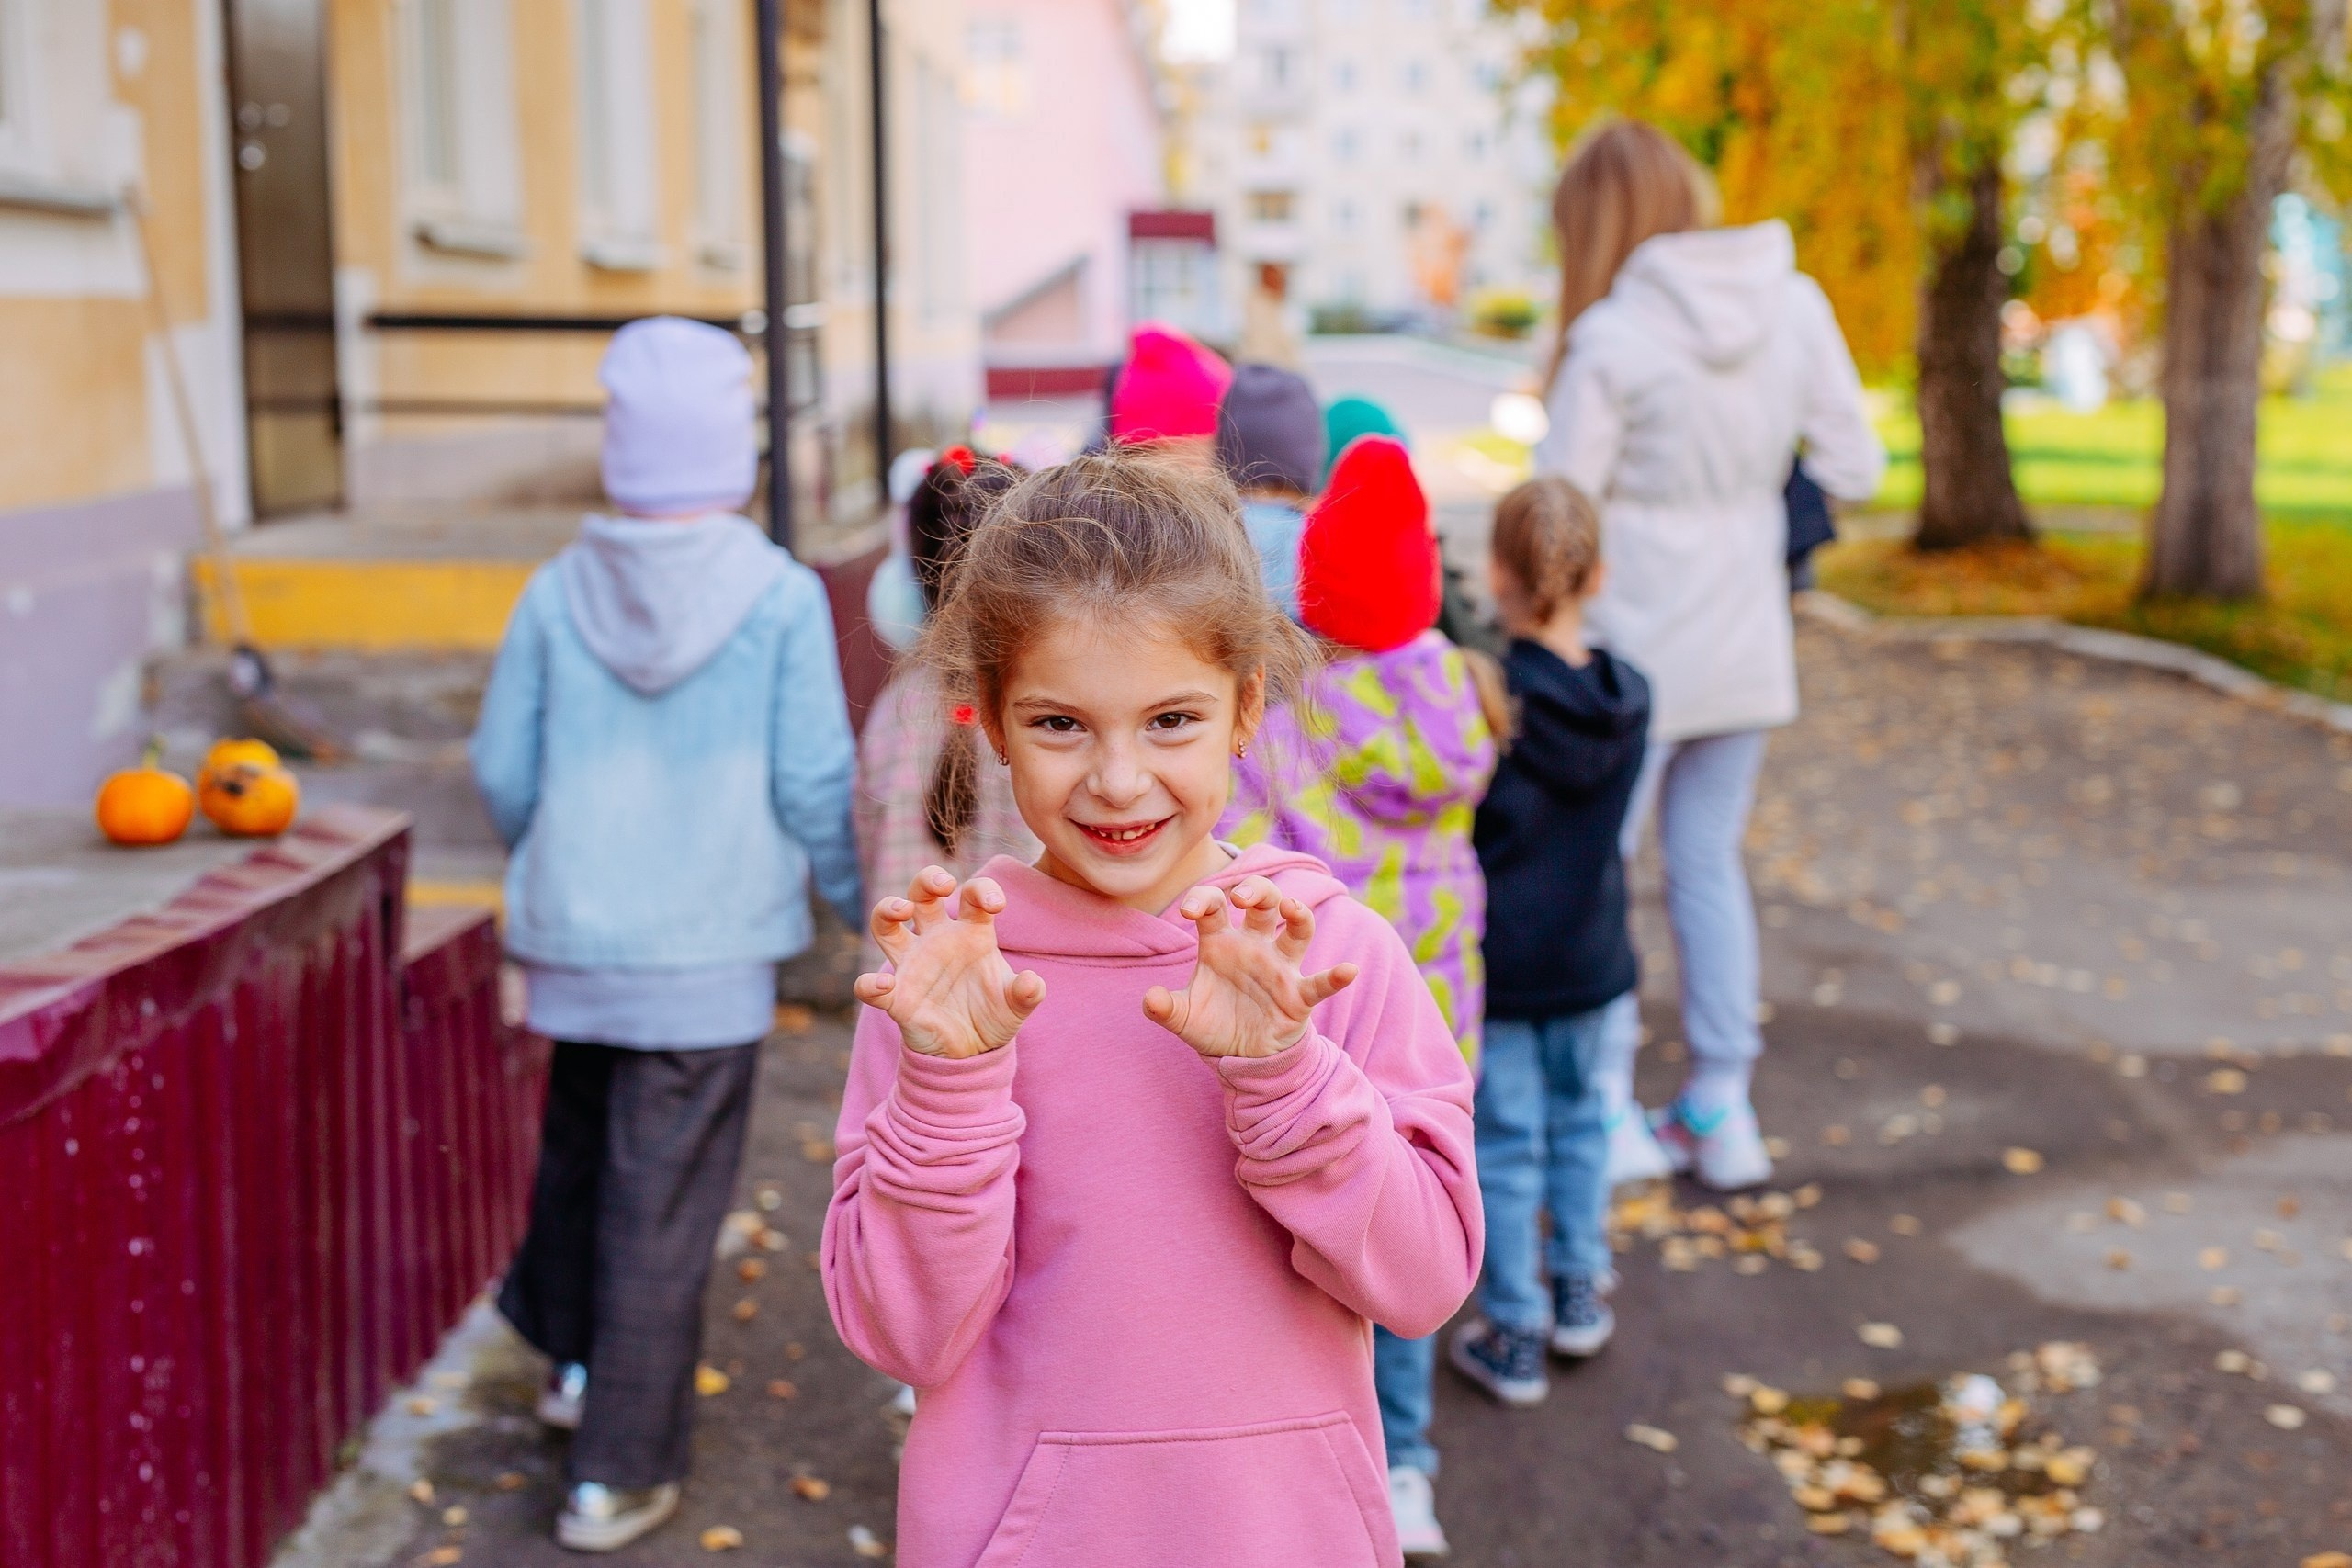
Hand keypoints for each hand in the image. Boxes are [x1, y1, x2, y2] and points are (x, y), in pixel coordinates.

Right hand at [854, 868, 1045, 1058]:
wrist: (973, 1053)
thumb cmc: (994, 1016)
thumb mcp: (1016, 1006)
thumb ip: (1026, 993)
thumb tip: (1032, 983)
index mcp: (971, 934)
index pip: (972, 896)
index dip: (982, 890)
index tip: (996, 905)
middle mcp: (937, 940)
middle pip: (921, 894)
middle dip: (928, 879)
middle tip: (943, 884)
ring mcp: (913, 965)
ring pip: (885, 924)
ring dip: (888, 910)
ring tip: (903, 910)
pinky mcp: (896, 997)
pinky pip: (870, 985)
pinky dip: (871, 984)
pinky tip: (885, 985)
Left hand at [1143, 876, 1357, 1060]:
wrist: (1242, 1059)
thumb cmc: (1213, 1025)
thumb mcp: (1184, 1019)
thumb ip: (1164, 1008)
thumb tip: (1150, 999)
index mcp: (1220, 942)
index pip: (1214, 906)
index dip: (1202, 899)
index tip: (1188, 911)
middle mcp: (1254, 946)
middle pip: (1263, 902)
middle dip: (1255, 890)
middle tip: (1241, 898)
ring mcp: (1280, 967)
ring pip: (1296, 929)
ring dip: (1298, 915)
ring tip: (1292, 908)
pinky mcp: (1299, 995)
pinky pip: (1320, 983)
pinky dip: (1335, 977)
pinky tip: (1348, 970)